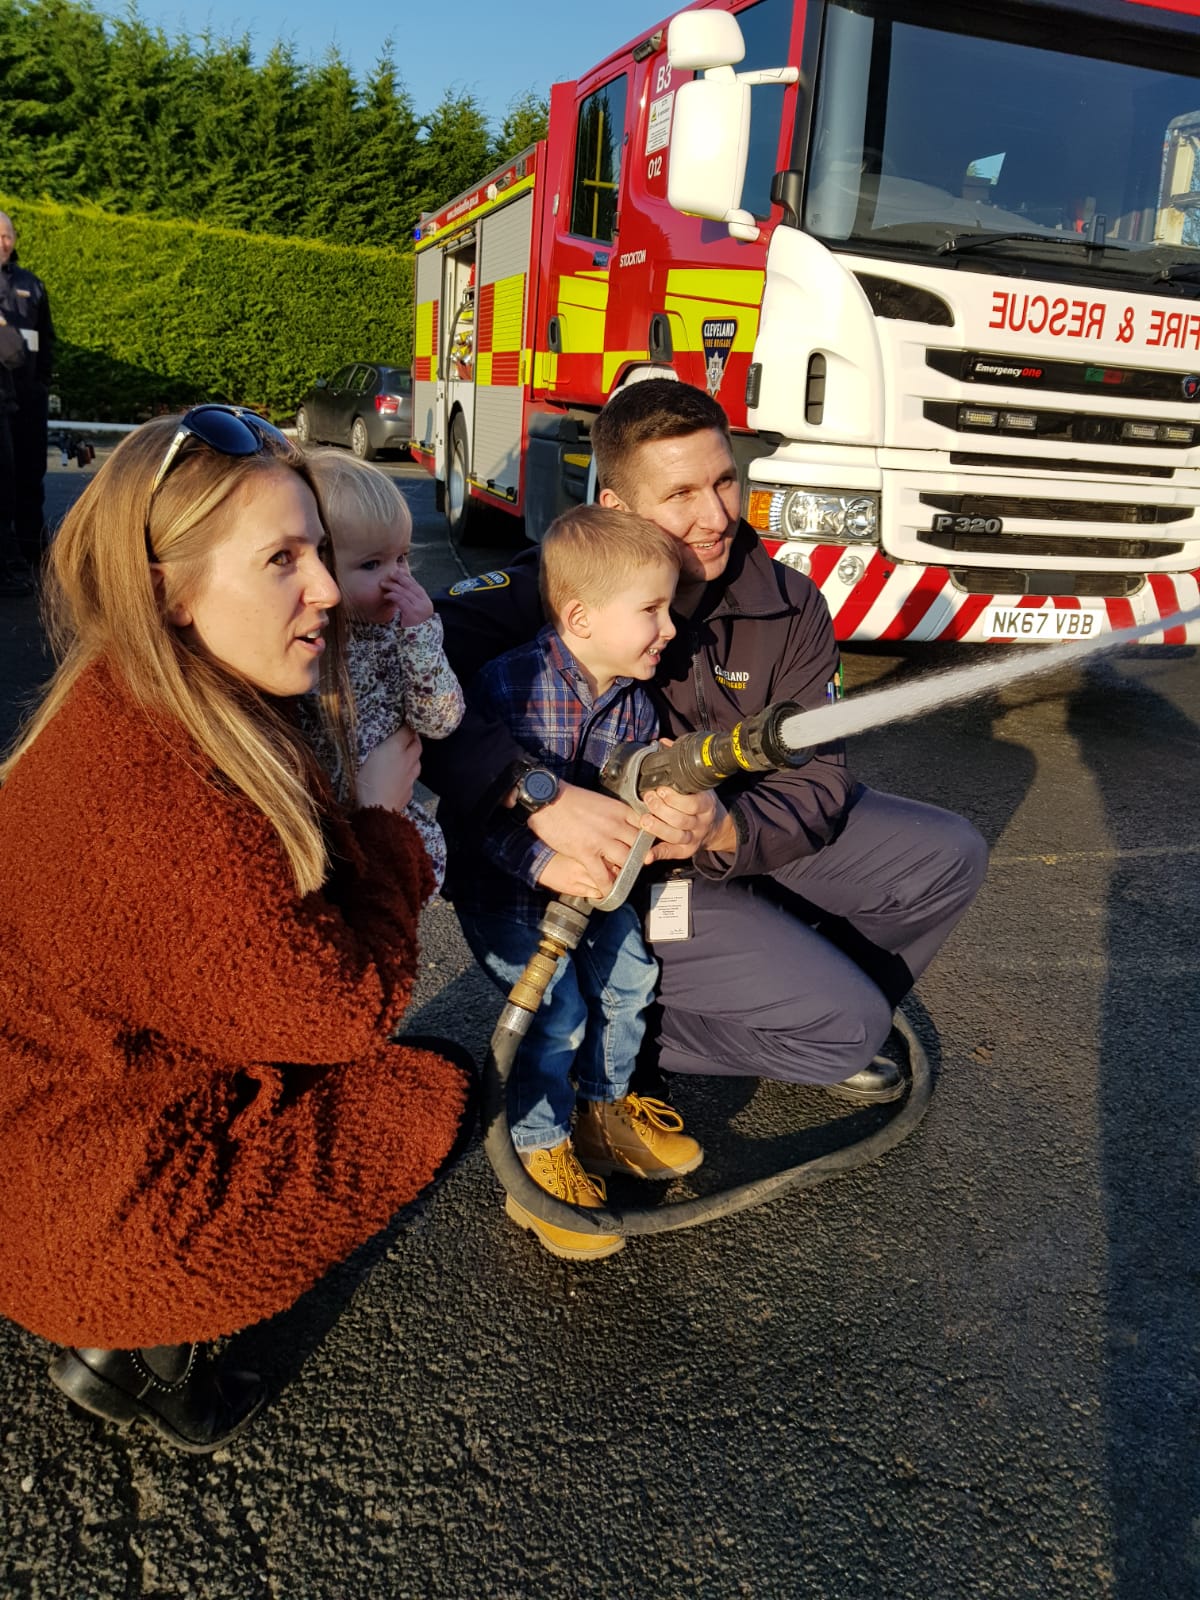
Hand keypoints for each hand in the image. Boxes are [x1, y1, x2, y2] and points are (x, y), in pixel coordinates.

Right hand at [356, 724, 421, 811]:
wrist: (377, 812)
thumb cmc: (364, 782)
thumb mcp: (362, 758)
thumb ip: (374, 746)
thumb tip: (383, 738)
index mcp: (395, 748)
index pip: (408, 730)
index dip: (407, 724)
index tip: (403, 720)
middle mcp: (407, 760)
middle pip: (417, 745)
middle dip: (413, 738)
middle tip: (406, 735)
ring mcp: (411, 777)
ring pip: (418, 761)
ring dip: (414, 756)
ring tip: (405, 755)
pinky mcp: (409, 791)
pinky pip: (413, 777)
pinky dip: (409, 773)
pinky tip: (401, 776)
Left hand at [382, 569, 433, 626]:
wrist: (420, 640)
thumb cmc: (415, 626)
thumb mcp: (415, 611)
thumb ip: (412, 601)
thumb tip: (401, 588)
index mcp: (426, 601)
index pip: (416, 585)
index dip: (407, 577)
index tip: (398, 571)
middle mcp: (424, 603)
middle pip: (411, 586)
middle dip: (399, 578)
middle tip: (390, 573)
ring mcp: (419, 608)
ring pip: (404, 592)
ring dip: (392, 586)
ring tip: (384, 584)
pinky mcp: (412, 613)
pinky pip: (401, 600)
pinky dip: (393, 595)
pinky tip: (387, 595)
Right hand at [526, 782, 642, 890]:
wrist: (547, 799)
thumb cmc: (569, 798)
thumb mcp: (600, 800)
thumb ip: (613, 814)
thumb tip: (621, 824)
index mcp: (619, 810)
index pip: (644, 828)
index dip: (644, 841)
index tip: (643, 848)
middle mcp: (615, 825)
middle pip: (638, 847)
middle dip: (638, 858)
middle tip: (635, 865)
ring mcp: (601, 840)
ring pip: (625, 862)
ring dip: (624, 872)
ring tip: (622, 878)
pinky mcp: (586, 853)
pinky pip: (603, 876)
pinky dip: (607, 886)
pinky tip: (608, 891)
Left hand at [639, 786, 735, 859]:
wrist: (715, 825)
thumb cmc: (700, 801)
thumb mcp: (699, 787)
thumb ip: (684, 780)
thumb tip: (664, 761)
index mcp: (706, 805)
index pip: (693, 803)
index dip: (674, 798)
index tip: (661, 790)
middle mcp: (701, 823)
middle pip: (681, 820)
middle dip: (661, 809)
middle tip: (649, 799)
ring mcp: (694, 838)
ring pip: (676, 836)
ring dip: (657, 828)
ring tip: (645, 819)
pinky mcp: (686, 851)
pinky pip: (671, 852)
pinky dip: (658, 853)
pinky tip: (648, 854)